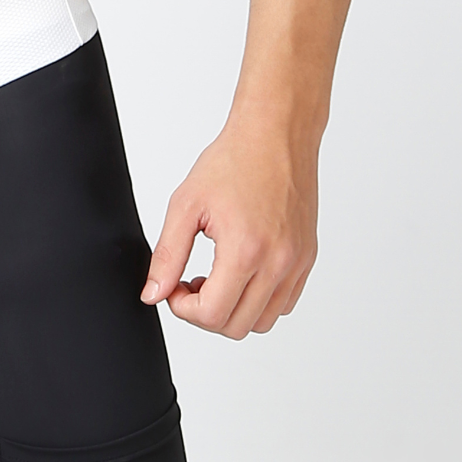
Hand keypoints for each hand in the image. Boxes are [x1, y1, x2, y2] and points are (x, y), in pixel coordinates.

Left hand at [141, 113, 319, 339]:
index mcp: (246, 251)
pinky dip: (260, 301)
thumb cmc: (234, 161)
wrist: (276, 136)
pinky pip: (284, 303)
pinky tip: (241, 273)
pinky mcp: (307, 258)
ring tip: (217, 278)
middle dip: (205, 313)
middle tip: (190, 283)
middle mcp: (278, 263)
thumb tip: (154, 294)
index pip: (212, 314)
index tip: (174, 287)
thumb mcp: (186, 205)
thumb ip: (167, 255)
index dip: (183, 308)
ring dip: (234, 310)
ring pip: (263, 321)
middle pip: (236, 326)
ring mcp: (297, 263)